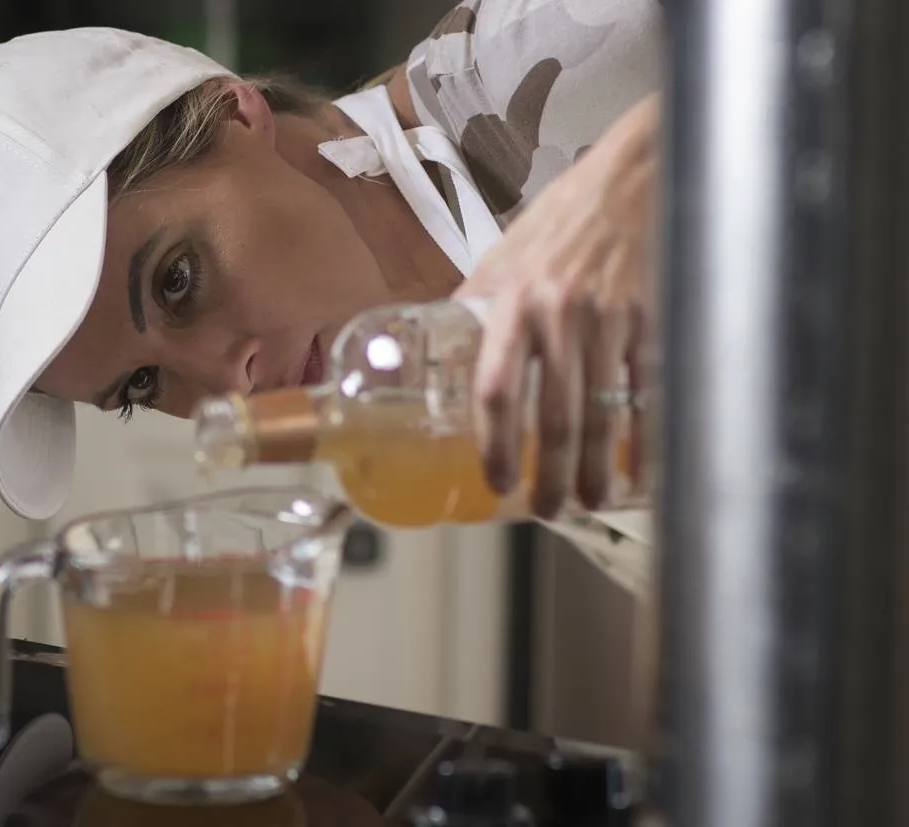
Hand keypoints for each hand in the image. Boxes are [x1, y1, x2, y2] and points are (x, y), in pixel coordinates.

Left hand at [453, 94, 659, 517]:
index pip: (496, 389)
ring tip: (586, 500)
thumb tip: (444, 355)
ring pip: (606, 415)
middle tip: (543, 509)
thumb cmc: (561, 220)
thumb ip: (477, 309)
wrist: (633, 176)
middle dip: (549, 476)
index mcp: (514, 300)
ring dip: (595, 470)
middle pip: (556, 418)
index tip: (495, 480)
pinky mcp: (656, 321)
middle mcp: (562, 314)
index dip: (494, 444)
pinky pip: (650, 393)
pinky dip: (646, 438)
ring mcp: (614, 320)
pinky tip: (637, 468)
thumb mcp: (502, 257)